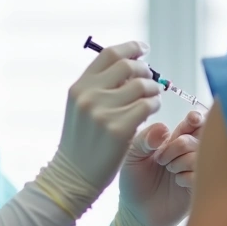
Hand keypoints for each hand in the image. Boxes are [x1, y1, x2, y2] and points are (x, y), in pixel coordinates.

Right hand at [47, 41, 162, 214]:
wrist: (72, 177)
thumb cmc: (82, 143)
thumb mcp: (81, 109)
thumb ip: (99, 87)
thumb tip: (129, 65)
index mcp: (79, 87)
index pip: (109, 54)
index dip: (130, 48)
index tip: (143, 50)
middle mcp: (89, 96)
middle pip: (128, 66)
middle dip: (145, 70)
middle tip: (151, 80)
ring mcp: (103, 112)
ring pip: (142, 85)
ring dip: (153, 89)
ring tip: (152, 99)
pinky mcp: (118, 129)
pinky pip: (147, 105)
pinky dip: (154, 105)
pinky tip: (151, 111)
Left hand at [118, 110, 203, 225]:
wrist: (137, 213)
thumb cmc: (135, 182)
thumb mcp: (131, 156)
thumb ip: (143, 138)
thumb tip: (162, 129)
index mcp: (174, 141)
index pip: (194, 123)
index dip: (196, 119)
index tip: (191, 120)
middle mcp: (189, 154)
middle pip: (199, 136)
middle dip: (180, 144)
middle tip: (161, 158)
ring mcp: (195, 171)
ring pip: (200, 155)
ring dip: (181, 161)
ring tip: (168, 171)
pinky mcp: (199, 188)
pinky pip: (201, 175)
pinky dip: (187, 176)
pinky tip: (177, 183)